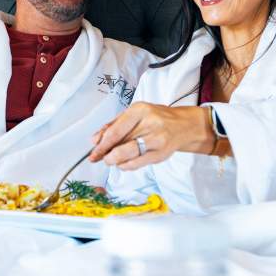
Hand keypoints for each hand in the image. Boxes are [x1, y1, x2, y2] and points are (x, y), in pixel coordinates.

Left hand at [90, 102, 213, 170]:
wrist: (183, 126)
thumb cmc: (155, 118)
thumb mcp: (134, 114)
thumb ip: (113, 125)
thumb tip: (94, 140)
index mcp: (140, 110)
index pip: (115, 131)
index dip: (101, 145)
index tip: (93, 152)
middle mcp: (150, 124)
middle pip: (120, 145)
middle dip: (106, 154)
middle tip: (100, 158)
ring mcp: (157, 140)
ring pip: (128, 156)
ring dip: (115, 161)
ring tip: (111, 159)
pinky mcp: (161, 154)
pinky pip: (137, 164)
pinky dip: (125, 166)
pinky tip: (123, 163)